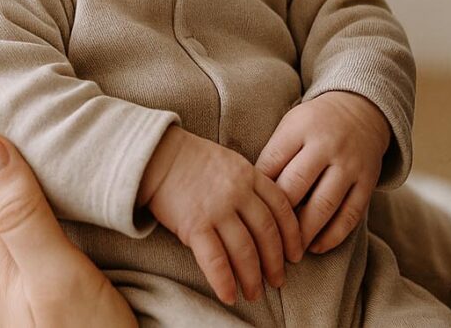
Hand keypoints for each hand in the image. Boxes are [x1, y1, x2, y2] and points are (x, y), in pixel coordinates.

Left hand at [0, 128, 136, 327]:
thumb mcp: (56, 280)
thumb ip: (22, 218)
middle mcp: (7, 265)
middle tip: (0, 94)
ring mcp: (29, 278)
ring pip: (11, 206)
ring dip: (15, 164)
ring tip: (33, 125)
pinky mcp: (57, 287)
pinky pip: (37, 223)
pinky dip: (41, 191)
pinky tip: (65, 186)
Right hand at [138, 126, 302, 306]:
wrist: (155, 155)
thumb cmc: (190, 159)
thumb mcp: (228, 162)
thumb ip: (248, 184)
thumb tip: (264, 216)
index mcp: (249, 174)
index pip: (281, 207)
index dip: (292, 235)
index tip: (295, 254)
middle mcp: (238, 192)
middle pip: (267, 233)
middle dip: (275, 262)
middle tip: (277, 280)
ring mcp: (217, 208)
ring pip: (245, 251)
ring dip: (252, 278)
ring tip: (254, 293)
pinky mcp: (195, 224)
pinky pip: (216, 260)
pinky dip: (224, 281)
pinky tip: (228, 295)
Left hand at [256, 91, 390, 253]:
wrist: (360, 110)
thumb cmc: (313, 124)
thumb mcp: (290, 126)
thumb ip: (275, 154)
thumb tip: (252, 194)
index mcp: (300, 128)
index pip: (272, 162)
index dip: (258, 190)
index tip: (247, 211)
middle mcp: (326, 145)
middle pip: (296, 186)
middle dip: (278, 216)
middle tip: (264, 239)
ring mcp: (349, 165)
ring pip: (324, 205)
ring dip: (304, 233)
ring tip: (289, 251)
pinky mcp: (367, 182)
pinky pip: (350, 215)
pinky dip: (332, 236)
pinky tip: (316, 247)